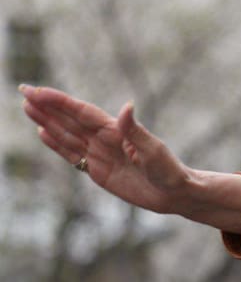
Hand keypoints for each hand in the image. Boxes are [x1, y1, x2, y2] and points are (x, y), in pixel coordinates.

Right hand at [20, 85, 191, 214]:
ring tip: (28, 107)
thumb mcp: (153, 150)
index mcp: (116, 131)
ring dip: (47, 121)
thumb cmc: (168, 170)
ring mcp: (99, 154)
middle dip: (47, 106)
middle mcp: (105, 139)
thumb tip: (127, 106)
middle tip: (24, 91)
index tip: (38, 91)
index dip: (59, 102)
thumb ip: (135, 130)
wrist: (173, 193)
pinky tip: (43, 133)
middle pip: (70, 119)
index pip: (81, 112)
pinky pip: (72, 154)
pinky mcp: (97, 170)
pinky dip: (56, 144)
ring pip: (67, 134)